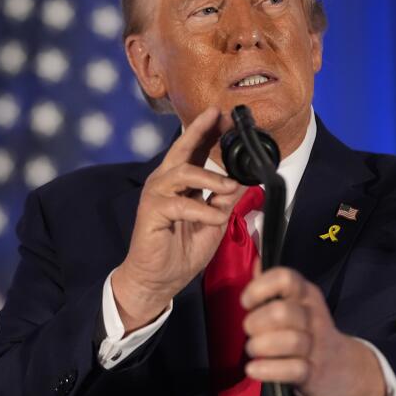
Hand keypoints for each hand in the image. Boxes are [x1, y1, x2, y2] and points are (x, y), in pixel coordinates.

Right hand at [112, 107, 241, 331]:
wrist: (158, 280)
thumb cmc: (181, 250)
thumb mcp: (213, 221)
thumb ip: (224, 199)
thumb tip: (244, 179)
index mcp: (179, 183)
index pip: (193, 150)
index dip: (207, 131)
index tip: (222, 115)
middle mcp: (164, 182)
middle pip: (181, 149)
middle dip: (200, 131)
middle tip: (217, 116)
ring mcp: (156, 195)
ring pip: (183, 172)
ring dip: (210, 178)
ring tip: (230, 187)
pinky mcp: (151, 212)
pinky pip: (180, 204)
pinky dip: (202, 210)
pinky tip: (215, 218)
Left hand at [241, 265, 388, 395]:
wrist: (343, 367)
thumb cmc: (306, 330)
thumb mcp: (295, 303)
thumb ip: (273, 285)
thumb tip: (255, 261)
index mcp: (306, 294)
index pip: (285, 278)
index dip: (260, 288)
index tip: (247, 302)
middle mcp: (313, 316)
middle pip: (281, 312)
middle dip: (256, 322)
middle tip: (250, 331)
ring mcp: (316, 345)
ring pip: (289, 341)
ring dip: (260, 346)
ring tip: (253, 349)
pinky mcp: (313, 373)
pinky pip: (291, 370)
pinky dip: (267, 370)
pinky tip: (253, 369)